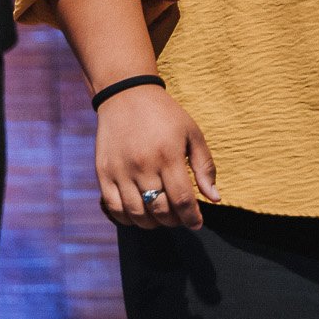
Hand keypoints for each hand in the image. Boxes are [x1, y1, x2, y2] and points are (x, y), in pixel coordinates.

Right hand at [94, 85, 218, 230]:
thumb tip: (214, 199)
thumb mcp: (192, 133)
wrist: (126, 94)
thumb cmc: (164, 115)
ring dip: (153, 223)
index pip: (182, 200)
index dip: (192, 218)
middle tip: (180, 216)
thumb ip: (204, 166)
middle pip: (160, 211)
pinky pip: (114, 208)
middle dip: (175, 221)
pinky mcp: (103, 172)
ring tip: (161, 216)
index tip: (197, 223)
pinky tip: (139, 214)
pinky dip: (128, 219)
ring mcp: (121, 170)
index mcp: (168, 155)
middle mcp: (143, 165)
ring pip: (138, 214)